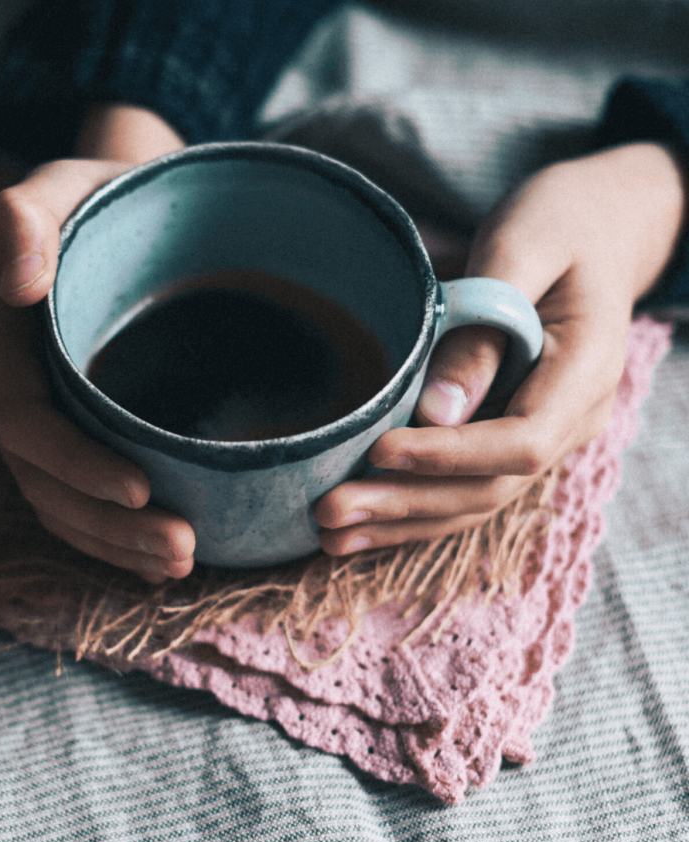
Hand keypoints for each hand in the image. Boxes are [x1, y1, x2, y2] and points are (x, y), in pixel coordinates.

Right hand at [0, 107, 194, 582]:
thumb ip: (28, 216)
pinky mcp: (66, 435)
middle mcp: (6, 387)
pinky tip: (159, 558)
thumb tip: (18, 282)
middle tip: (181, 548)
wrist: (124, 211)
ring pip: (58, 502)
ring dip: (113, 543)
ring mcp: (35, 419)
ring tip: (181, 562)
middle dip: (105, 523)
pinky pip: (73, 502)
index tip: (142, 490)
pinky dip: (111, 537)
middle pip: (41, 477)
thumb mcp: (67, 186)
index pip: (22, 420)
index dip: (75, 464)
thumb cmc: (101, 196)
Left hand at [316, 142, 686, 554]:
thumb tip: (436, 413)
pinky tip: (357, 527)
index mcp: (584, 374)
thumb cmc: (557, 222)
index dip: (448, 457)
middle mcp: (570, 419)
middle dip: (406, 503)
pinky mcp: (506, 435)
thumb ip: (484, 329)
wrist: (596, 225)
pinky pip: (462, 486)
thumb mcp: (522, 251)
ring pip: (473, 501)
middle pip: (489, 487)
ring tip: (328, 535)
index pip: (519, 443)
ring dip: (400, 522)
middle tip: (328, 510)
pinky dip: (409, 509)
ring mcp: (541, 433)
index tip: (379, 450)